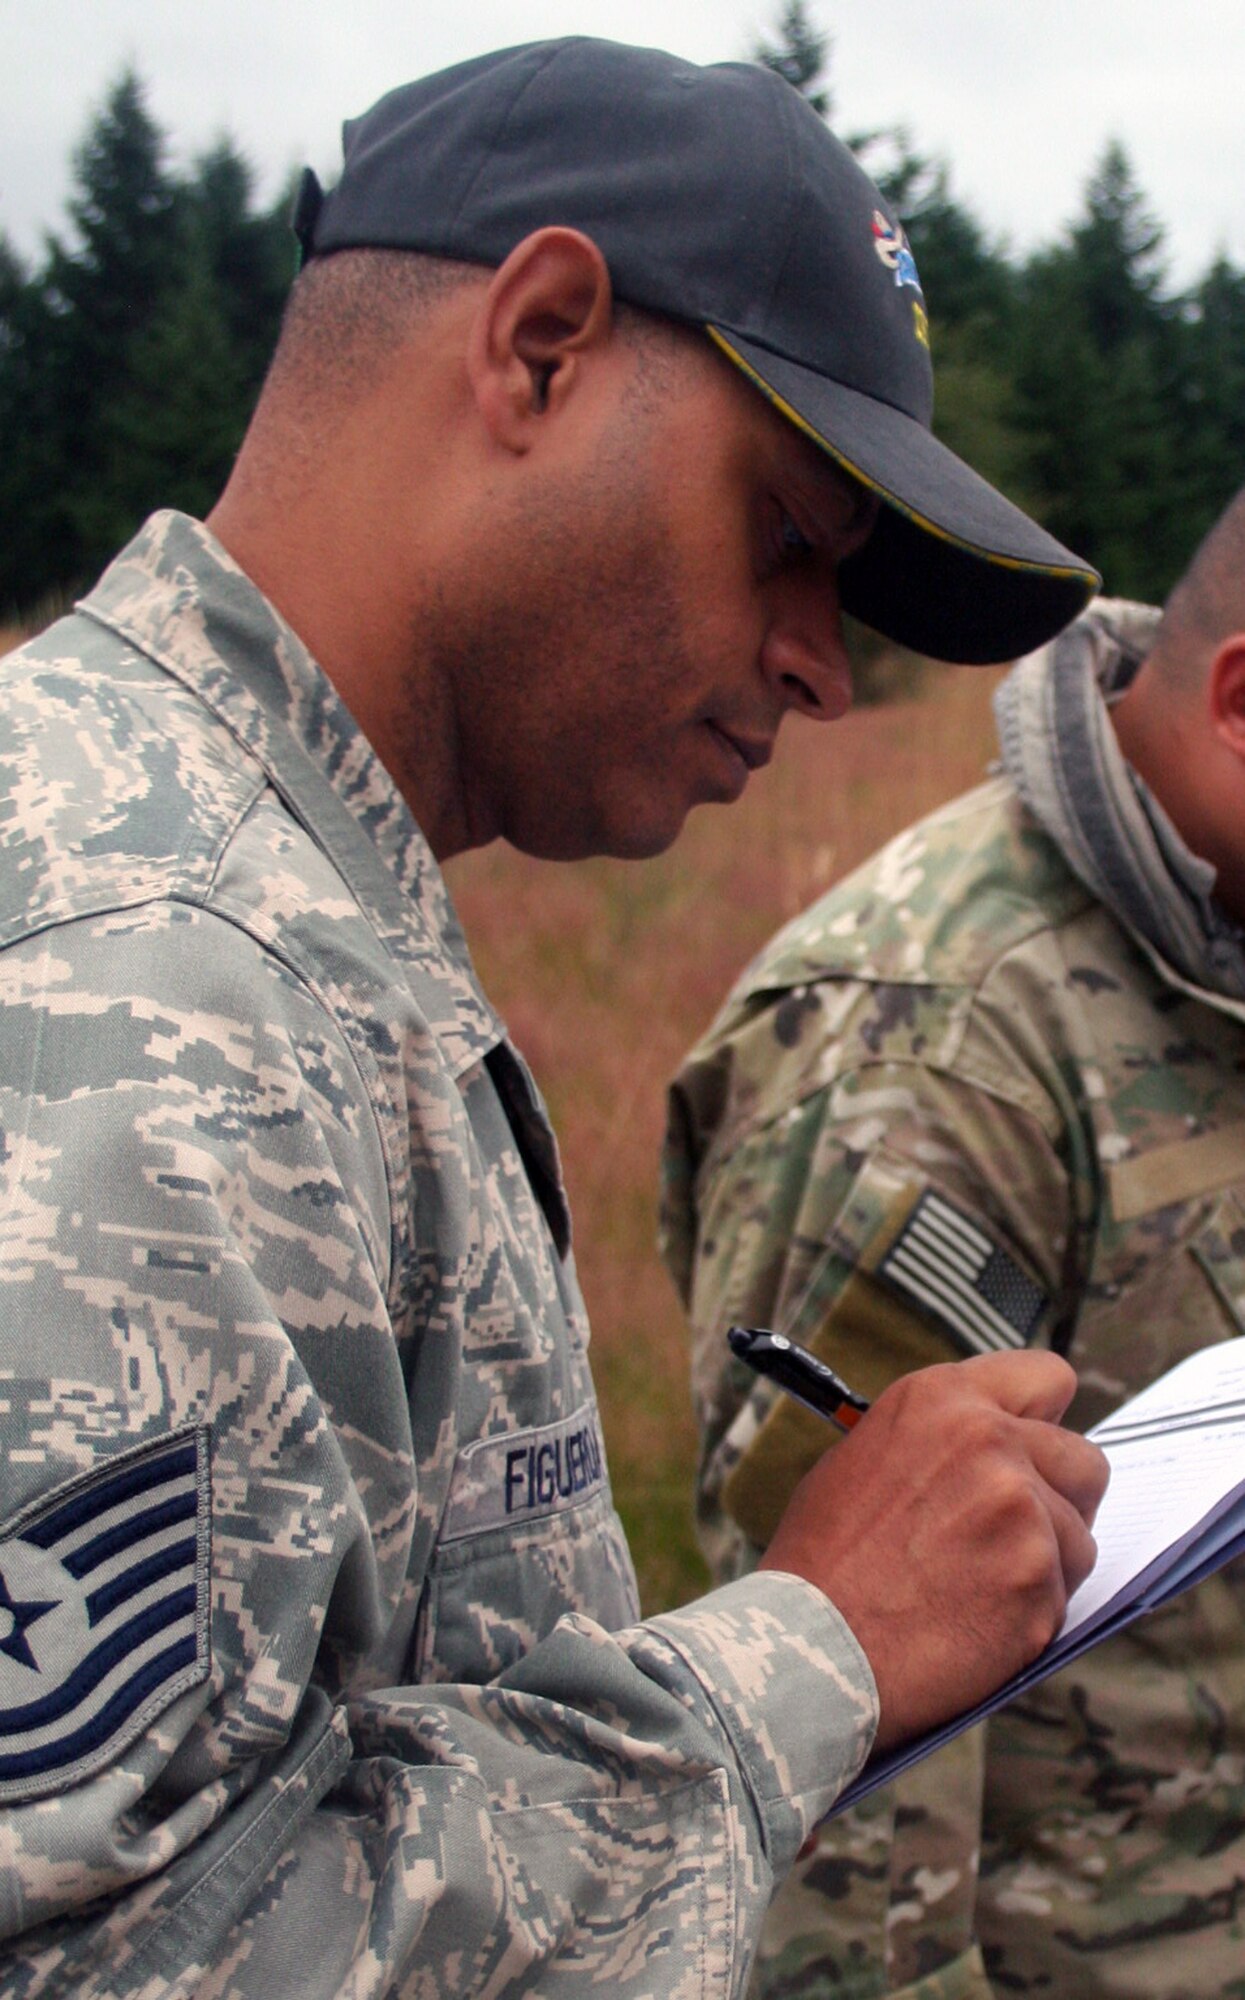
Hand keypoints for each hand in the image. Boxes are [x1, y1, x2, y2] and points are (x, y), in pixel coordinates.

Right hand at [759, 1350, 1108, 1749]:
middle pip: (1083, 1460)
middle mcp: (989, 1440)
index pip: (1046, 1378)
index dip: (1044, 1421)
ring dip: (1044, 1566)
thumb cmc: (825, 1560)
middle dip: (1061, 1498)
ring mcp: (1021, 1510)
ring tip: (977, 1590)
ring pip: (1079, 1537)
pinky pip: (1065, 1596)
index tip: (1036, 1451)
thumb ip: (943, 1441)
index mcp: (941, 1398)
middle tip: (1017, 1534)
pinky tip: (974, 1625)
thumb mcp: (865, 1458)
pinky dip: (1031, 1617)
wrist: (811, 1648)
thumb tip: (1000, 1447)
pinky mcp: (1038, 1580)